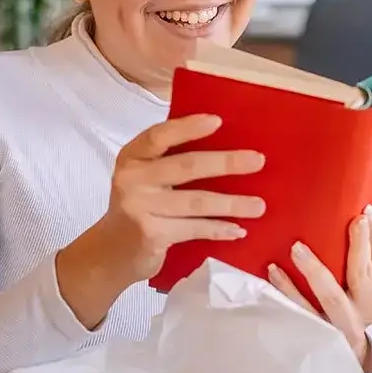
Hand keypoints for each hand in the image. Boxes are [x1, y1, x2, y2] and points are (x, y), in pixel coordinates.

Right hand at [58, 114, 265, 325]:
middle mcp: (132, 179)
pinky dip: (219, 229)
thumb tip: (227, 146)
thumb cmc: (139, 206)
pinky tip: (239, 229)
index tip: (218, 121)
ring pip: (196, 202)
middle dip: (225, 163)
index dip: (187, 127)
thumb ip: (170, 161)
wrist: (112, 251)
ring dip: (232, 204)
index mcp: (132, 157)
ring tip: (259, 205)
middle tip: (258, 161)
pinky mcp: (151, 235)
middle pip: (185, 166)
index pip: (158, 136)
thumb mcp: (144, 177)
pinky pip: (194, 229)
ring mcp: (140, 208)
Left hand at [267, 205, 371, 372]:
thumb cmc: (346, 311)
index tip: (366, 211)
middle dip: (357, 247)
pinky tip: (274, 270)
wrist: (341, 362)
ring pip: (333, 297)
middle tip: (350, 222)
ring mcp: (342, 326)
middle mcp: (365, 310)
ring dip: (315, 270)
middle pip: (362, 277)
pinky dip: (287, 290)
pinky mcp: (318, 336)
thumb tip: (345, 221)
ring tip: (297, 247)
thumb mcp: (360, 289)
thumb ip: (357, 263)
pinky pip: (301, 311)